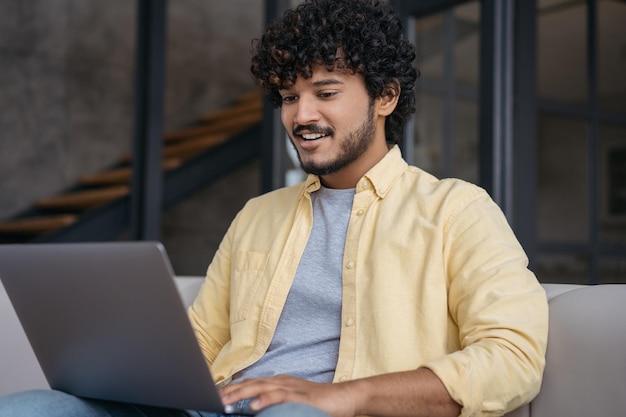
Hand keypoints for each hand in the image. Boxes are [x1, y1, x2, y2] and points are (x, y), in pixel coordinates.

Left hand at [219, 375, 358, 416]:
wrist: (345, 397)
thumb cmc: (320, 403)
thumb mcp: (293, 402)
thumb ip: (275, 403)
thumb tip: (254, 411)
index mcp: (278, 382)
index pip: (250, 383)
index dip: (232, 388)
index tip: (215, 395)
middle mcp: (281, 381)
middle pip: (251, 383)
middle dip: (231, 391)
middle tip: (212, 399)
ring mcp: (291, 387)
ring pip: (260, 388)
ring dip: (242, 395)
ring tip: (226, 403)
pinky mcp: (301, 396)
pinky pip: (280, 397)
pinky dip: (265, 400)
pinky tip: (253, 407)